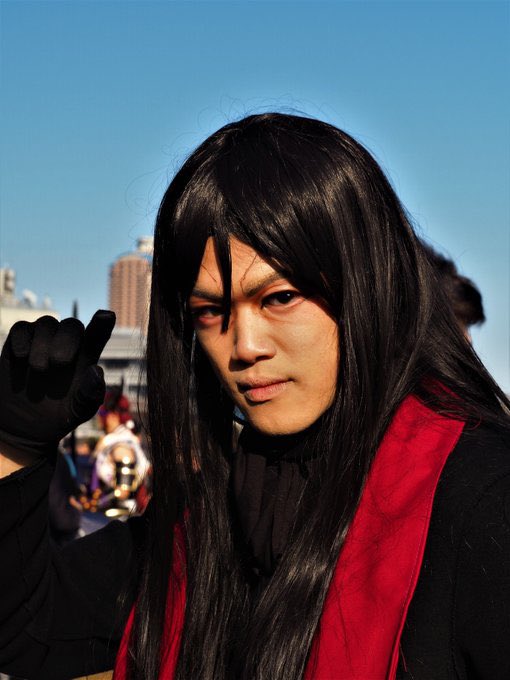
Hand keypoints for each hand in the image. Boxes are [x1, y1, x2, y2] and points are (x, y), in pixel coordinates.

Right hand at [0, 310, 114, 459]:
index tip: (107, 316)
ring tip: (38, 369)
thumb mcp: (78, 412)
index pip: (98, 336)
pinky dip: (22, 339)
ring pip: (47, 323)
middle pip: (72, 325)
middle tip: (59, 363)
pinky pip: (21, 328)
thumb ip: (90, 395)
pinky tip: (21, 358)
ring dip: (43, 344)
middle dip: (67, 340)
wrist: (24, 427)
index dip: (102, 324)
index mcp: (87, 359)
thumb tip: (96, 370)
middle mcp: (67, 346)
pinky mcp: (18, 345)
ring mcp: (42, 343)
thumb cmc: (59, 416)